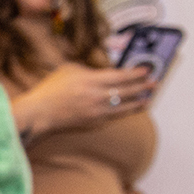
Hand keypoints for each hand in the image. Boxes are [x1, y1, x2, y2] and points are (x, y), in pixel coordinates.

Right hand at [18, 63, 151, 140]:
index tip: (146, 70)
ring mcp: (98, 112)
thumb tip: (100, 71)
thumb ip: (87, 69)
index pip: (122, 76)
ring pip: (125, 107)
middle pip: (128, 91)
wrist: (39, 114)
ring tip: (147, 99)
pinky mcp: (95, 124)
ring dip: (139, 102)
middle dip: (144, 87)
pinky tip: (127, 110)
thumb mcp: (67, 70)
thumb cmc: (50, 91)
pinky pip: (114, 117)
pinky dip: (123, 112)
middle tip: (154, 83)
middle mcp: (98, 96)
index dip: (136, 73)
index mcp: (91, 80)